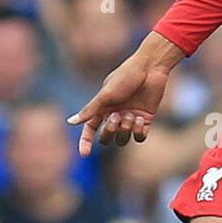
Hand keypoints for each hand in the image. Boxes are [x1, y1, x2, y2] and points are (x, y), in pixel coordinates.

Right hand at [68, 35, 181, 155]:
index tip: (84, 154)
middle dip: (110, 131)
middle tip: (117, 116)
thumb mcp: (106, 94)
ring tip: (132, 115)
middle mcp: (115, 115)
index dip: (86, 142)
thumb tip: (70, 122)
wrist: (151, 68)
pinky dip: (139, 132)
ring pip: (123, 139)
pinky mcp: (145, 119)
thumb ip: (90, 110)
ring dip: (126, 130)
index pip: (90, 129)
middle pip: (106, 137)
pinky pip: (139, 137)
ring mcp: (130, 118)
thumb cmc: (126, 77)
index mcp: (102, 108)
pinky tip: (141, 119)